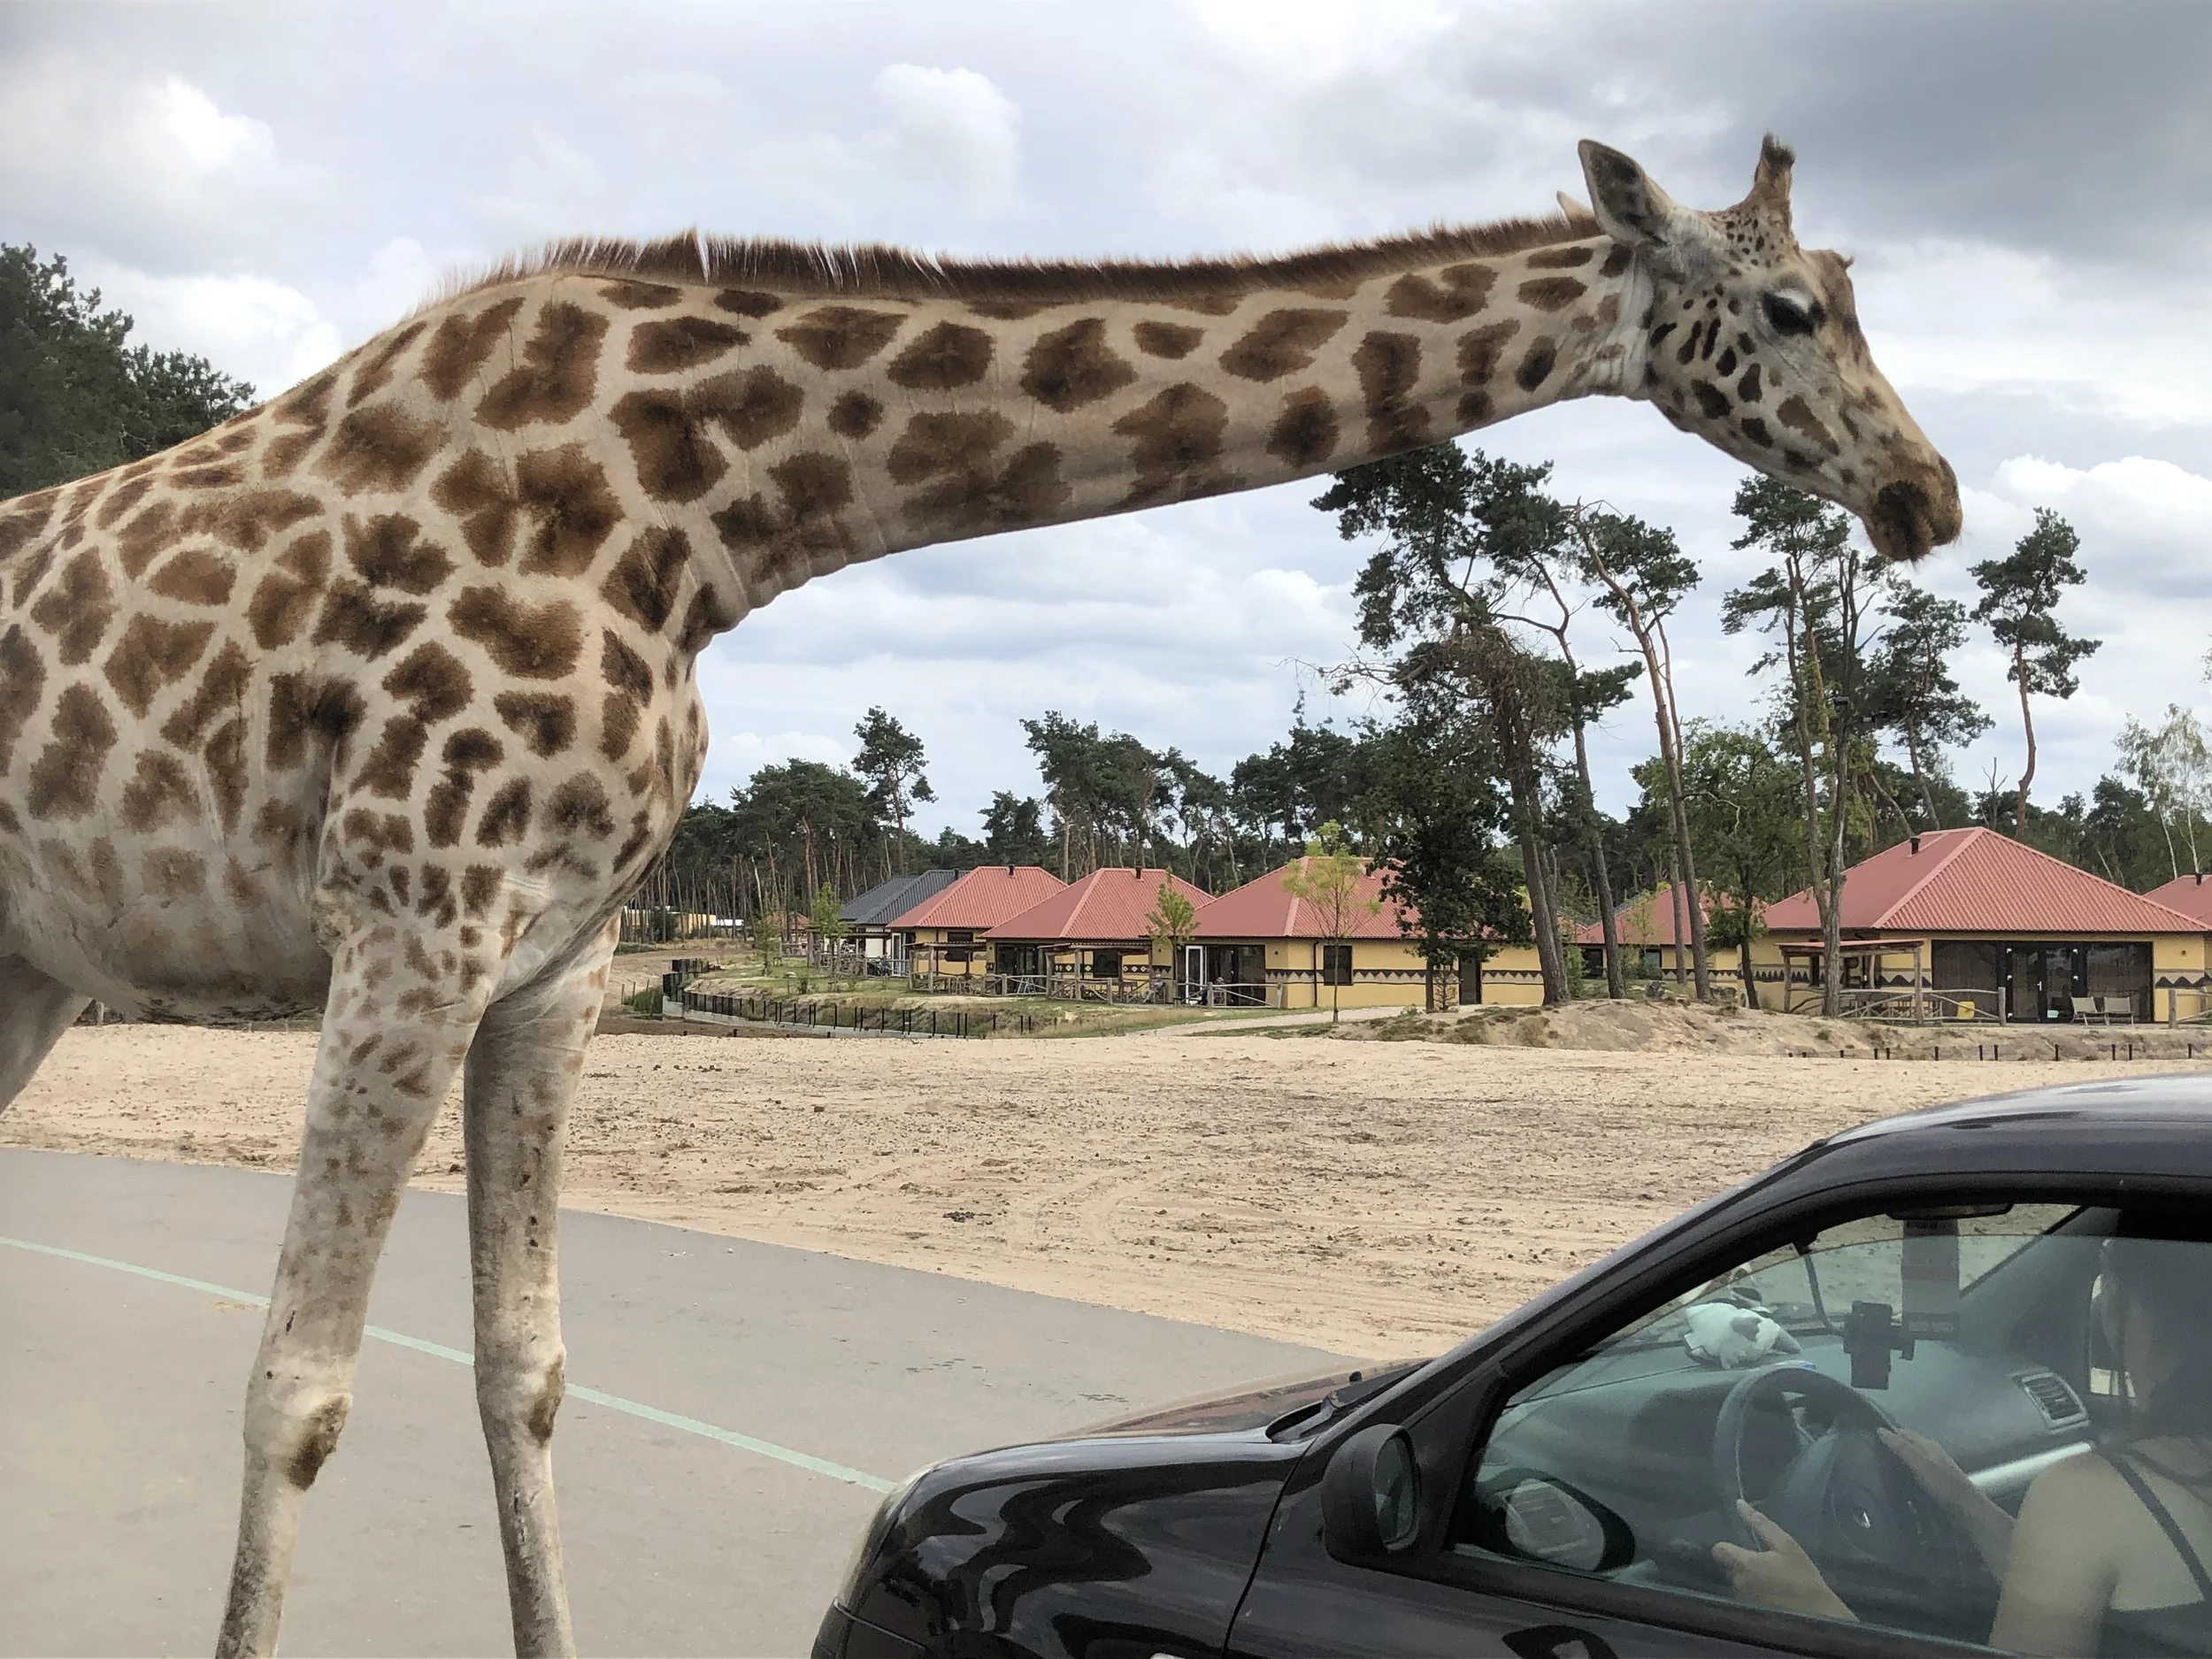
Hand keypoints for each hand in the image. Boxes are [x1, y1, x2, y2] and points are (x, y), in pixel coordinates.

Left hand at [1712, 1501, 1855, 1620]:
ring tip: (1770, 1577)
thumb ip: (1760, 1523)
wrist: (1816, 1614)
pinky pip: (1744, 1593)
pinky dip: (1753, 1589)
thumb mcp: (1785, 1544)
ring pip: (1736, 1580)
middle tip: (1764, 1562)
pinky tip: (1770, 1590)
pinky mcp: (1749, 1609)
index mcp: (1744, 1564)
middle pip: (1727, 1564)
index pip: (1718, 1550)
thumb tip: (1740, 1504)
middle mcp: (1738, 1582)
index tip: (1744, 1547)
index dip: (1728, 1545)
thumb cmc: (1801, 1576)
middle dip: (1741, 1561)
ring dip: (1747, 1576)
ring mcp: (1743, 1598)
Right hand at [1878, 1427, 1976, 1513]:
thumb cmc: (1943, 1485)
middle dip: (1891, 1447)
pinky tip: (1897, 1482)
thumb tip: (1880, 1430)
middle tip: (1870, 1455)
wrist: (1967, 1510)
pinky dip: (1905, 1474)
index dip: (1888, 1433)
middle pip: (1908, 1445)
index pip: (1903, 1432)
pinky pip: (1915, 1472)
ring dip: (1898, 1461)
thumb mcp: (1920, 1464)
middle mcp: (1931, 1453)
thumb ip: (1902, 1448)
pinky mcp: (1936, 1482)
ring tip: (1879, 1469)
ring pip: (1912, 1459)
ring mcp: (1935, 1467)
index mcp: (1928, 1445)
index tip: (1868, 1439)